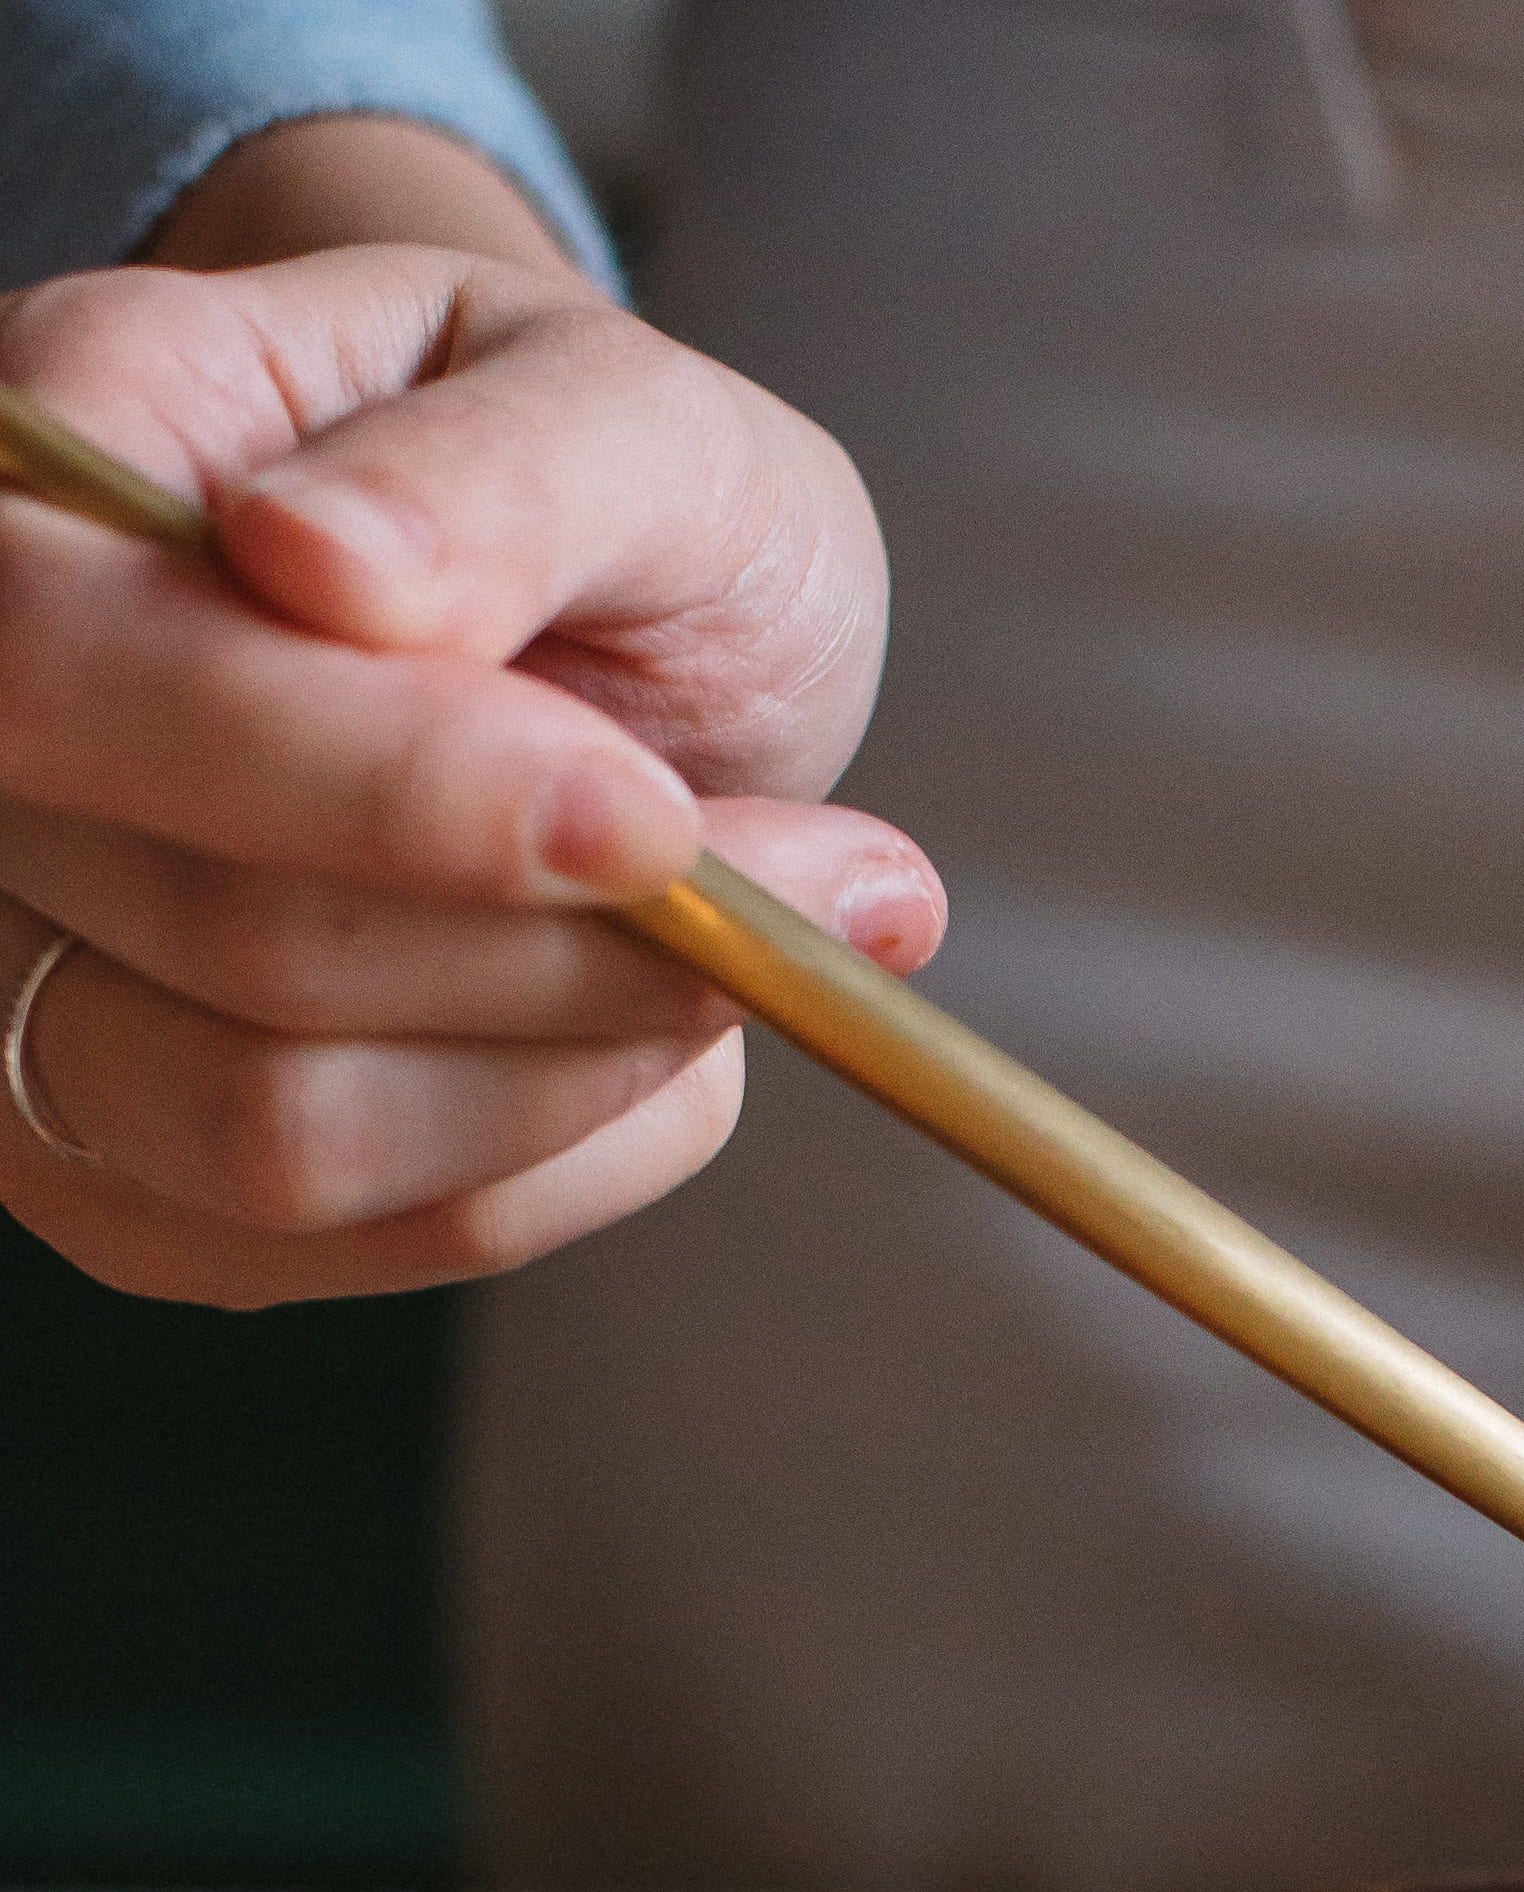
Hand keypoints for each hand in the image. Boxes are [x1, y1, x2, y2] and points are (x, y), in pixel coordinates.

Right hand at [0, 226, 936, 1303]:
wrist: (606, 625)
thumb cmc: (599, 494)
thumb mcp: (626, 414)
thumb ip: (498, 471)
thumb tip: (324, 566)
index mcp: (43, 458)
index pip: (70, 661)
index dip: (381, 783)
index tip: (655, 815)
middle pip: (227, 938)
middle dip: (566, 947)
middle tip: (831, 881)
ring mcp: (23, 963)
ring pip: (278, 1132)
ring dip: (584, 1066)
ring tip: (743, 948)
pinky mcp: (130, 1163)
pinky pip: (370, 1233)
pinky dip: (571, 1156)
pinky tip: (645, 1033)